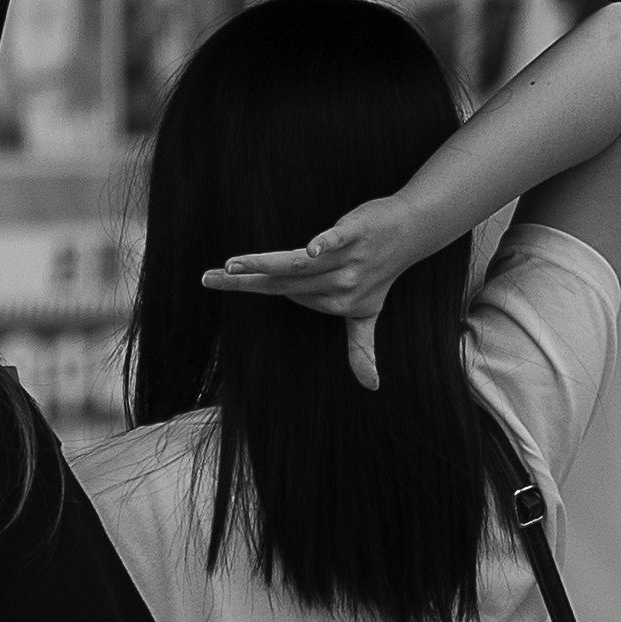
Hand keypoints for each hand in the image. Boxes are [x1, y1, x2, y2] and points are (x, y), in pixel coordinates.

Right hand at [200, 198, 424, 390]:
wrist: (411, 232)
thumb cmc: (384, 272)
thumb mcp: (369, 314)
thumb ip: (361, 348)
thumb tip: (372, 389)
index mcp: (336, 305)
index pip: (288, 293)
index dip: (263, 280)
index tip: (233, 273)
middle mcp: (340, 286)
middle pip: (284, 283)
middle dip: (244, 282)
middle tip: (209, 278)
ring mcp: (348, 259)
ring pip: (298, 264)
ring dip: (265, 265)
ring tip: (232, 266)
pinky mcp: (355, 233)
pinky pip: (336, 241)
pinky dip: (324, 245)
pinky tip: (310, 249)